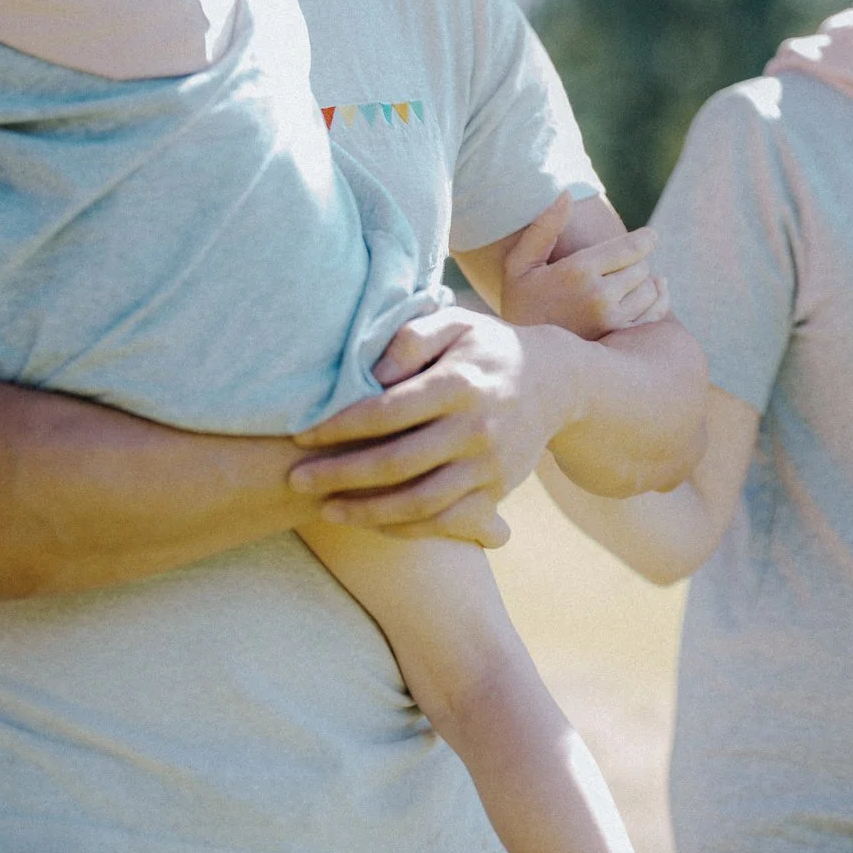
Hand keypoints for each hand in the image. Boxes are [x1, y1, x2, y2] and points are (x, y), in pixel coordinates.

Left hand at [286, 305, 586, 542]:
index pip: (386, 411)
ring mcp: (489, 465)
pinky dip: (405, 528)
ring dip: (366, 512)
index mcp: (460, 383)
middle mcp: (476, 428)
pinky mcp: (497, 491)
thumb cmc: (488, 347)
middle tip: (295, 481)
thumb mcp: (454, 324)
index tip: (300, 436)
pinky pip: (445, 520)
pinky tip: (371, 522)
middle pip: (395, 464)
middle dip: (339, 476)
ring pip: (419, 503)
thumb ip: (409, 340)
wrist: (558, 381)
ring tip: (326, 511)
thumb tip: (370, 377)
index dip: (338, 427)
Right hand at [500, 194, 671, 338]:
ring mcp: (612, 322)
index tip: (649, 236)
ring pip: (651, 290)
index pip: (633, 248)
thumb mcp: (520, 263)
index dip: (646, 239)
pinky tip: (644, 296)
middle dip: (634, 262)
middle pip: (642, 267)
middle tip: (617, 267)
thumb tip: (566, 193)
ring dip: (644, 283)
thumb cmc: (519, 303)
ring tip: (625, 283)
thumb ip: (544, 227)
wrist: (521, 359)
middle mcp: (600, 296)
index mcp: (579, 271)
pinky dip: (656, 302)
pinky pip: (654, 314)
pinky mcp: (619, 340)